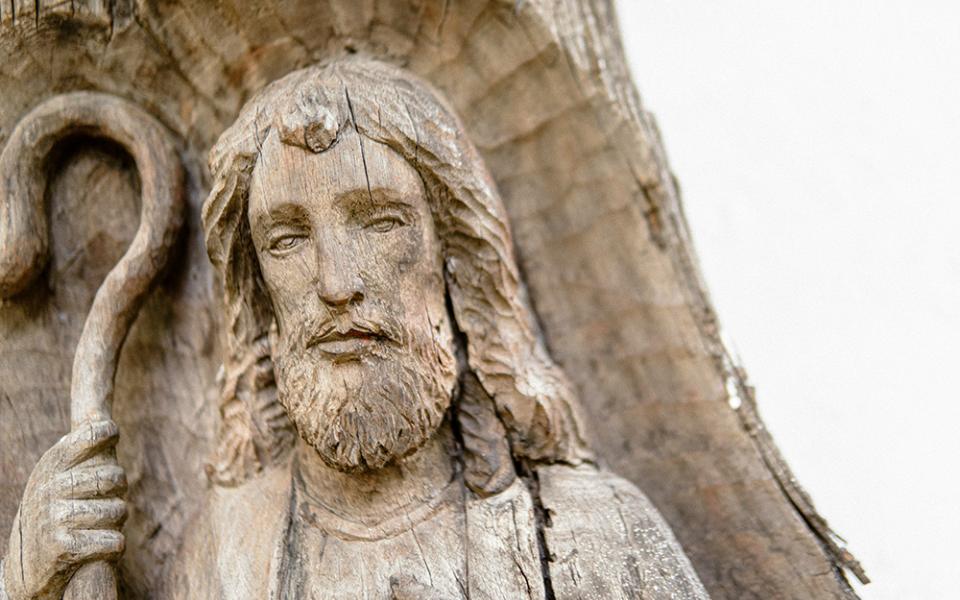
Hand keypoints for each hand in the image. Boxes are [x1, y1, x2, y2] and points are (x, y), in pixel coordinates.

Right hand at [3, 421, 125, 599]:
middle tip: (109, 497)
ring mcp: (54, 518)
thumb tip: (105, 419)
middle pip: (114, 477)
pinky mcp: (62, 547)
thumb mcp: (56, 477)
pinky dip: (116, 545)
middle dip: (120, 489)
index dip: (106, 432)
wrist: (24, 564)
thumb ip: (78, 453)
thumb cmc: (53, 511)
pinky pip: (113, 541)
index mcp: (51, 466)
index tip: (113, 433)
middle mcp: (50, 488)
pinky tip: (105, 546)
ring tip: (101, 524)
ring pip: (117, 511)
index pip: (87, 437)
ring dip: (117, 521)